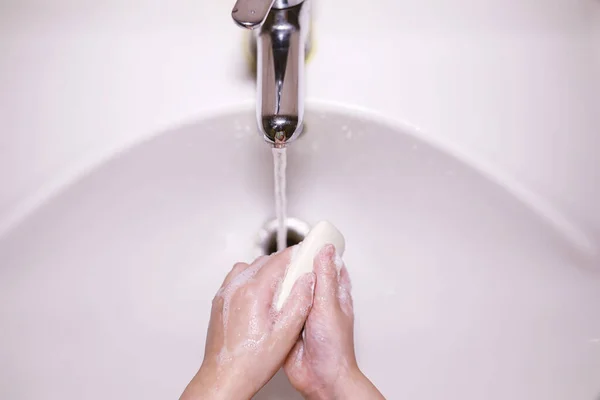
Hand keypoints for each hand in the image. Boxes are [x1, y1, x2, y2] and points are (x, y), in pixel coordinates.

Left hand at [181, 248, 315, 399]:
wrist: (224, 377)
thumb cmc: (252, 362)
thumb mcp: (286, 334)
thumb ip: (299, 302)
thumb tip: (308, 279)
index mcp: (254, 292)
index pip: (278, 260)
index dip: (295, 255)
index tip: (306, 253)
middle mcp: (236, 287)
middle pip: (264, 260)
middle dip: (282, 263)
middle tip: (297, 274)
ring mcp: (225, 293)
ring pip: (249, 266)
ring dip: (265, 269)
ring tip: (278, 286)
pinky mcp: (220, 300)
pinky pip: (236, 277)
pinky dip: (250, 278)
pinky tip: (259, 295)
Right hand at [284, 245, 384, 399]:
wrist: (320, 378)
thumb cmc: (334, 347)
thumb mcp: (328, 305)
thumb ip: (325, 277)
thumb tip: (325, 250)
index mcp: (335, 295)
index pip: (331, 266)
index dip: (323, 251)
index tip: (313, 239)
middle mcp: (320, 303)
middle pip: (308, 276)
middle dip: (297, 267)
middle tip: (286, 256)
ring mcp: (304, 314)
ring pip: (292, 291)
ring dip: (284, 284)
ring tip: (274, 273)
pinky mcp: (290, 325)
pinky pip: (280, 308)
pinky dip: (274, 302)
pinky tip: (266, 296)